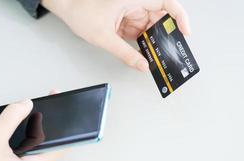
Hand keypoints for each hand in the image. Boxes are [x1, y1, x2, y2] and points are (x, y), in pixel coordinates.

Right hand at [0, 93, 64, 160]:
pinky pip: (30, 145)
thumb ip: (11, 119)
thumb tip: (26, 104)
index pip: (62, 145)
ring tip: (37, 110)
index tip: (63, 109)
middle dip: (52, 121)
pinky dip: (30, 132)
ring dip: (40, 126)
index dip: (65, 126)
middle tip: (50, 104)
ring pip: (40, 143)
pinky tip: (24, 123)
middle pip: (52, 141)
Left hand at [41, 0, 189, 71]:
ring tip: (156, 57)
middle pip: (159, 18)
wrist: (66, 8)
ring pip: (149, 27)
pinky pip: (138, 31)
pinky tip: (144, 53)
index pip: (166, 3)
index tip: (184, 32)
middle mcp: (134, 3)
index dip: (179, 17)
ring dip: (152, 42)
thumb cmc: (81, 12)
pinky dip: (142, 43)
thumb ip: (125, 54)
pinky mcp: (124, 20)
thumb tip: (143, 65)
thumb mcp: (104, 37)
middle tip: (169, 53)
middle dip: (164, 36)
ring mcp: (130, 12)